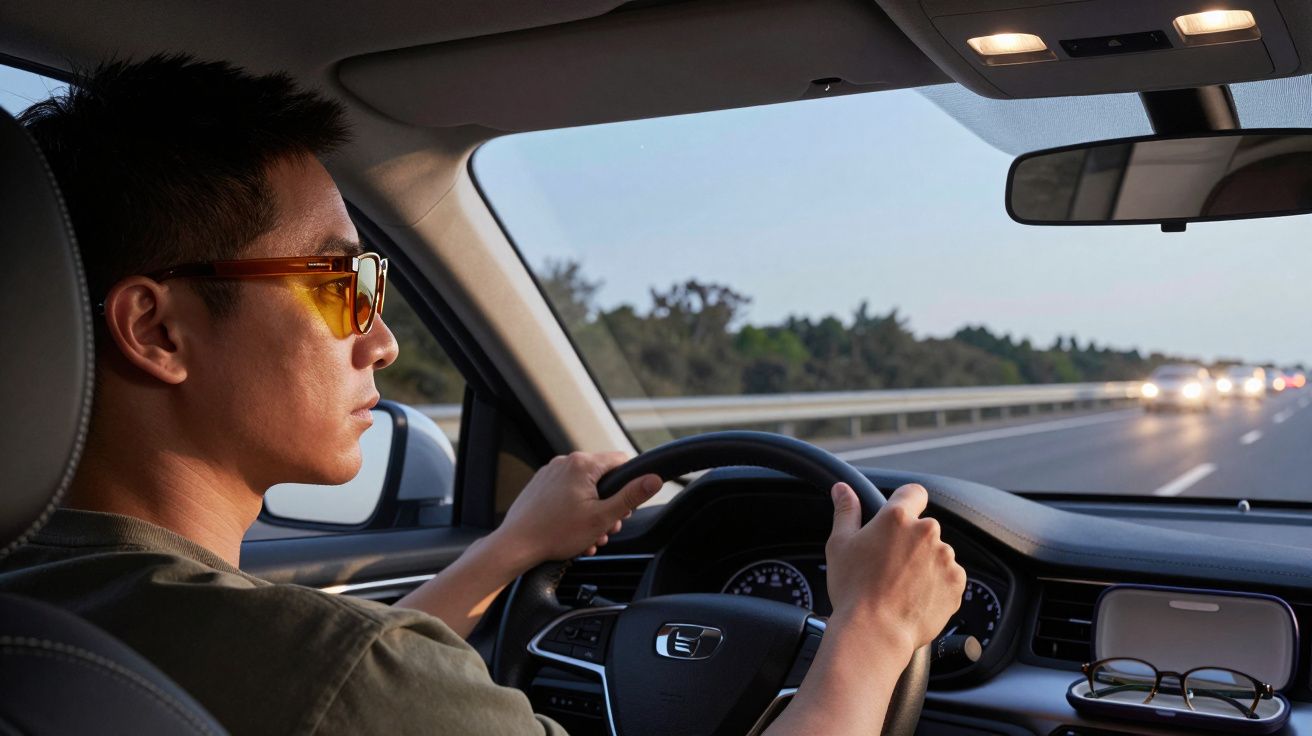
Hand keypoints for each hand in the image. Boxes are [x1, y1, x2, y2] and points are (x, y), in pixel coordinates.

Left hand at [494, 451, 662, 567]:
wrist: (517, 544)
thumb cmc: (556, 532)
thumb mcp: (603, 517)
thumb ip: (631, 496)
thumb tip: (654, 479)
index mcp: (583, 464)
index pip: (621, 461)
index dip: (628, 485)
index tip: (623, 508)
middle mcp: (565, 462)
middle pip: (602, 478)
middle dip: (608, 505)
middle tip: (605, 528)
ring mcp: (550, 472)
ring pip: (584, 488)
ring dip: (592, 512)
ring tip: (587, 536)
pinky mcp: (540, 485)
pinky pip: (566, 493)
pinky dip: (574, 510)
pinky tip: (571, 532)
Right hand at [824, 483, 966, 656]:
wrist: (875, 632)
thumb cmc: (853, 589)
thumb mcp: (839, 545)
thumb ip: (846, 511)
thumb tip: (843, 489)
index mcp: (897, 517)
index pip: (913, 492)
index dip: (906, 503)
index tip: (897, 519)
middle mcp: (927, 532)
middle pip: (923, 527)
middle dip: (910, 541)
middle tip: (888, 564)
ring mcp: (945, 557)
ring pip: (936, 552)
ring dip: (924, 563)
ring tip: (900, 586)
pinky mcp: (956, 582)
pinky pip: (948, 576)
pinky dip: (935, 584)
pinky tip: (914, 597)